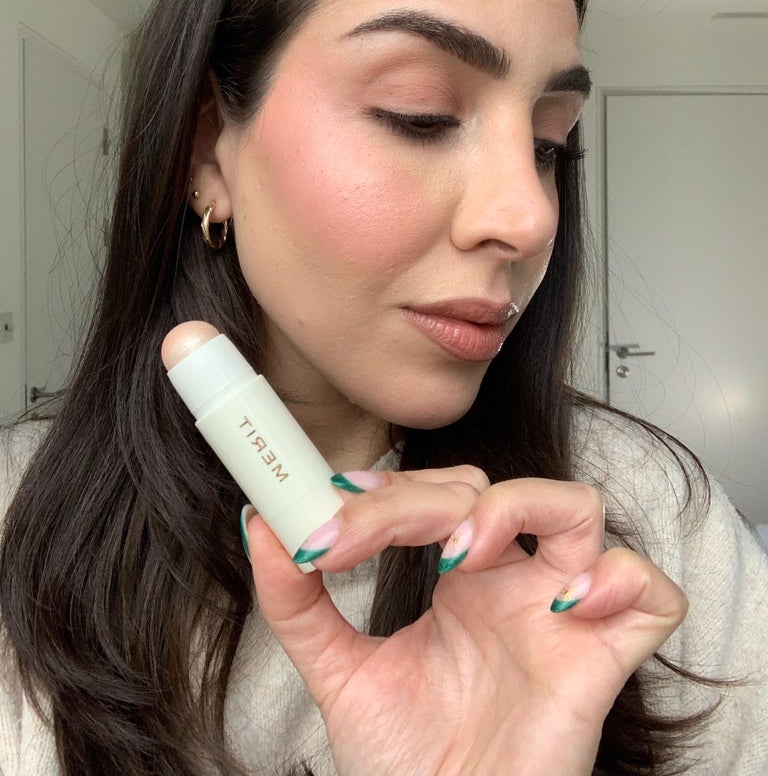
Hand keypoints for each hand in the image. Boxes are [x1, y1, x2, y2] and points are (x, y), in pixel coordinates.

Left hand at [244, 468, 686, 775]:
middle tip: (366, 531)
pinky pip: (651, 593)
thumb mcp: (340, 673)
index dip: (385, 493)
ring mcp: (560, 613)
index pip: (434, 497)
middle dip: (426, 500)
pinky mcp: (604, 659)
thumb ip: (299, 602)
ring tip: (460, 552)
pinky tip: (563, 601)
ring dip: (521, 507)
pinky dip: (621, 578)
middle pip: (493, 490)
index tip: (326, 514)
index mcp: (459, 577)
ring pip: (579, 508)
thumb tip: (260, 524)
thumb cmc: (408, 760)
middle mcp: (513, 582)